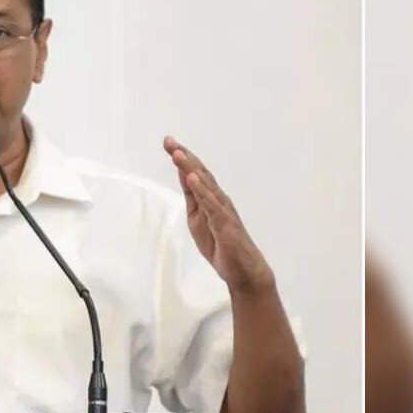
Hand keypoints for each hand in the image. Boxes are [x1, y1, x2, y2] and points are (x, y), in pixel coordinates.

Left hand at [163, 137, 272, 292]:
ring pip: (205, 184)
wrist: (243, 271)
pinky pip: (212, 204)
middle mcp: (218, 199)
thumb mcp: (197, 219)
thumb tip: (184, 177)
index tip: (168, 142)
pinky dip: (201, 190)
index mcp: (209, 199)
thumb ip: (193, 198)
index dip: (181, 157)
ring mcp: (222, 210)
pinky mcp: (225, 223)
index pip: (194, 173)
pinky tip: (192, 178)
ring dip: (190, 168)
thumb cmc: (221, 246)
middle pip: (199, 173)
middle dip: (183, 156)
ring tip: (177, 153)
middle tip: (169, 140)